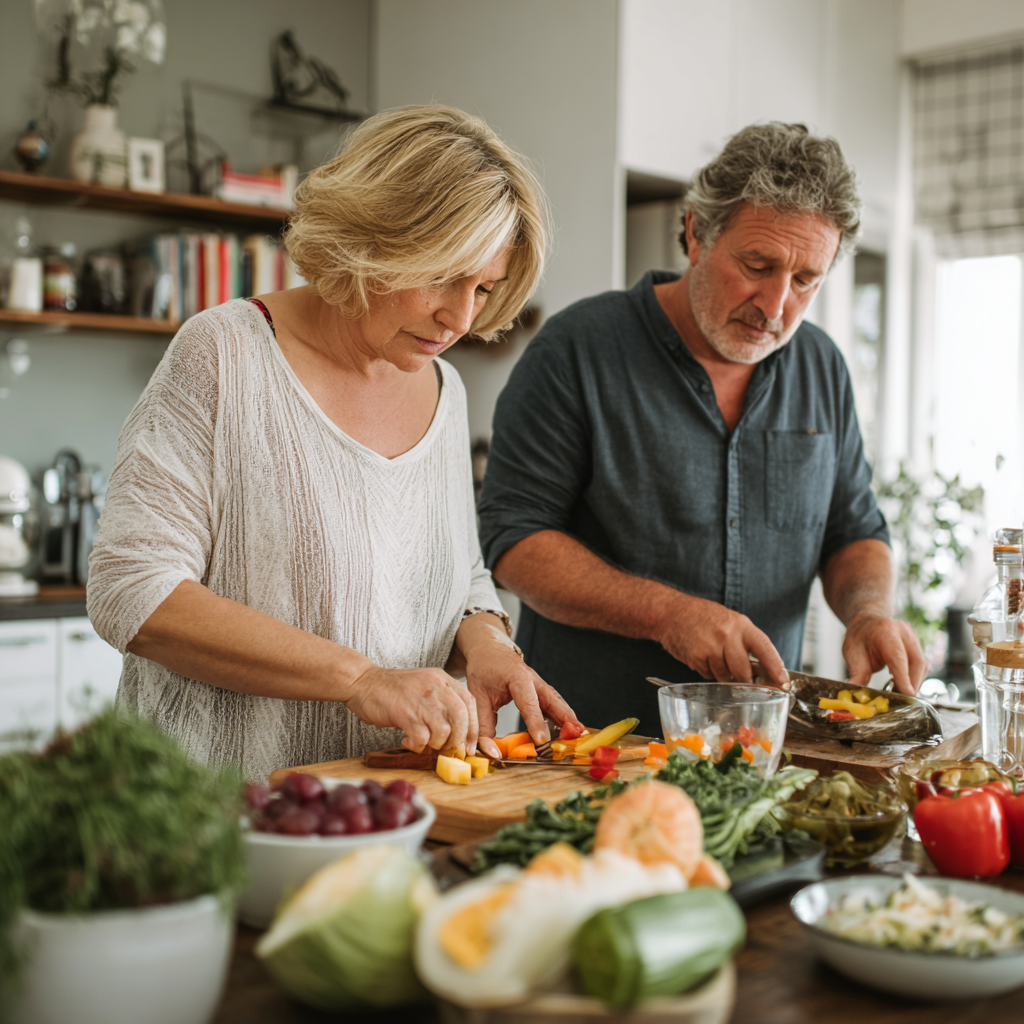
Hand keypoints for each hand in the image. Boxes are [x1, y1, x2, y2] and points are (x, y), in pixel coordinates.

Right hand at [344, 665, 478, 753]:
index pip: (469, 703)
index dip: (474, 727)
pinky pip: (422, 738)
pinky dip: (418, 746)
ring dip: (436, 744)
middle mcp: (436, 687)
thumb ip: (442, 702)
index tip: (471, 745)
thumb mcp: (425, 686)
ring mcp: (421, 700)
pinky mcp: (405, 713)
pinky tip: (408, 741)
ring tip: (424, 742)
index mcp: (443, 679)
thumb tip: (460, 732)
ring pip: (444, 731)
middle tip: (449, 750)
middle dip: (459, 739)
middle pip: (461, 718)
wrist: (363, 682)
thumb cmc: (394, 689)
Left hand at [463, 636, 580, 757]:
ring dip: (568, 718)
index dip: (536, 723)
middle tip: (576, 736)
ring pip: (557, 701)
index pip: (529, 703)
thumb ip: (483, 724)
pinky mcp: (540, 690)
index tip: (542, 741)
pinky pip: (553, 703)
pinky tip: (568, 730)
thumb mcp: (476, 696)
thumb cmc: (483, 669)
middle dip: (566, 718)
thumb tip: (490, 751)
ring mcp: (539, 684)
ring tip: (578, 736)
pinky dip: (562, 716)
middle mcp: (533, 679)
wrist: (489, 649)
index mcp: (517, 677)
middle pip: (553, 699)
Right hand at [655, 593, 788, 685]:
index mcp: (740, 624)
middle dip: (743, 678)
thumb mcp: (729, 620)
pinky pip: (708, 675)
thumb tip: (763, 668)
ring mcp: (710, 647)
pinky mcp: (696, 657)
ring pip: (725, 675)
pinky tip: (701, 656)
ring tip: (712, 655)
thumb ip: (745, 641)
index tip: (782, 680)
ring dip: (722, 673)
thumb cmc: (702, 616)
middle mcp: (727, 635)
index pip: (764, 647)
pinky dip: (707, 670)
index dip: (775, 666)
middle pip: (743, 671)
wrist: (671, 612)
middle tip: (739, 675)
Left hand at [843, 613, 926, 694]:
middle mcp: (904, 632)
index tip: (908, 694)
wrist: (867, 622)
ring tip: (899, 694)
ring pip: (922, 665)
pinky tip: (903, 685)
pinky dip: (914, 678)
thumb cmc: (859, 638)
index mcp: (885, 630)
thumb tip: (855, 697)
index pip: (898, 657)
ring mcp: (913, 638)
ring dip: (914, 683)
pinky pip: (922, 666)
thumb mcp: (852, 654)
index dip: (904, 677)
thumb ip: (857, 675)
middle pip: (916, 662)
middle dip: (911, 684)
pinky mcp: (918, 646)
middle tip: (900, 700)